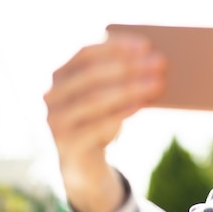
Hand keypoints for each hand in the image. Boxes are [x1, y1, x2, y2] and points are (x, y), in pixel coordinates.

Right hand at [43, 34, 166, 211]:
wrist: (85, 167)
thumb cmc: (102, 122)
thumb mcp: (109, 98)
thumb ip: (120, 77)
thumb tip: (154, 59)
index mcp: (60, 76)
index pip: (85, 53)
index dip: (116, 47)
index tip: (146, 44)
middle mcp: (52, 95)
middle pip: (92, 75)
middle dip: (129, 66)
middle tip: (160, 62)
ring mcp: (56, 121)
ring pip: (95, 99)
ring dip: (130, 88)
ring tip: (158, 82)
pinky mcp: (67, 145)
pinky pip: (96, 125)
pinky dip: (120, 112)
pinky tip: (142, 104)